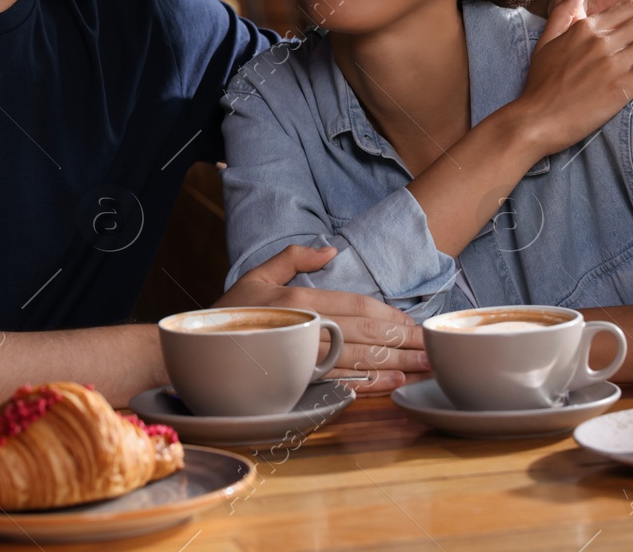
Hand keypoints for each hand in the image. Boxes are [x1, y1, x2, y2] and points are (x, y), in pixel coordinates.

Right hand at [216, 244, 428, 393]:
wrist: (198, 350)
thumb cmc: (230, 312)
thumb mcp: (258, 273)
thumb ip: (294, 257)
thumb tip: (330, 250)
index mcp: (300, 300)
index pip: (357, 305)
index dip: (389, 314)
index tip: (413, 322)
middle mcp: (305, 327)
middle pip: (367, 333)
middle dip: (405, 341)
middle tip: (434, 346)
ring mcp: (302, 356)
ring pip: (361, 358)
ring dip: (398, 363)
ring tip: (425, 366)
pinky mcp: (298, 380)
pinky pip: (342, 381)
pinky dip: (371, 383)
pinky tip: (394, 383)